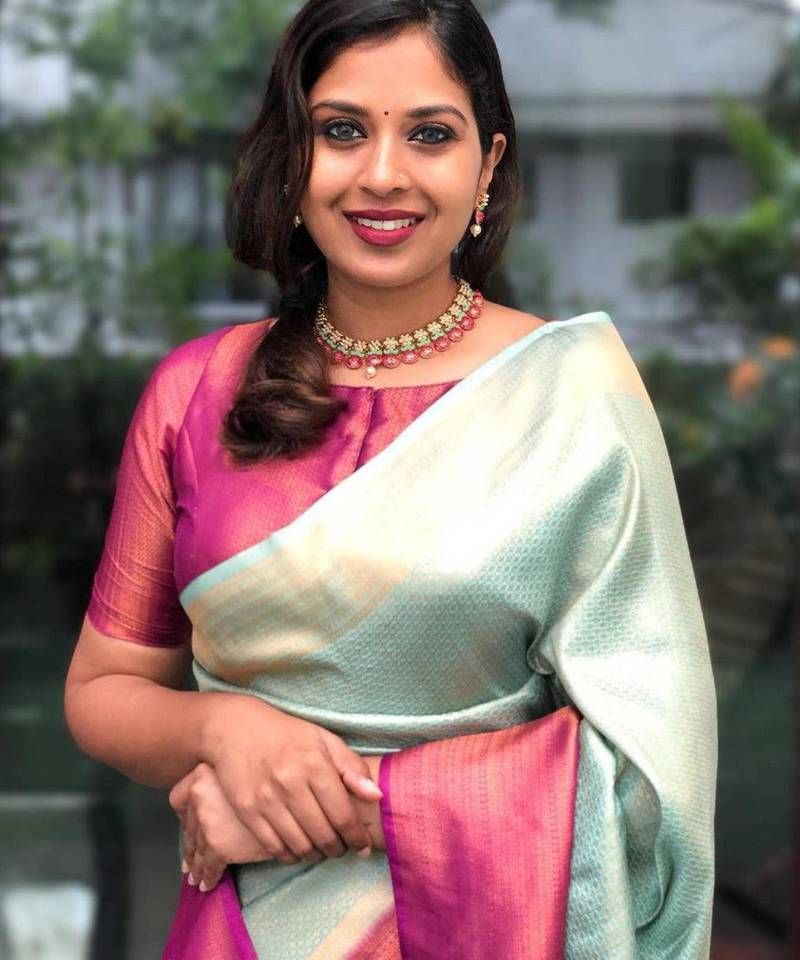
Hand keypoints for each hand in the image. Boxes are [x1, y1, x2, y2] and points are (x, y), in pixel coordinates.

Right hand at [170, 756, 385, 890]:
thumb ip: (352, 767)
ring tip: (323, 849)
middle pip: (323, 834)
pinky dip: (290, 855)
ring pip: (299, 845)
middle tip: (343, 849)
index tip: (363, 846)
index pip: (343, 814)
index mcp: (314, 764)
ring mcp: (266, 799)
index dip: (356, 837)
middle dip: (338, 849)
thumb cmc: (287, 735)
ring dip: (316, 854)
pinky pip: (274, 847)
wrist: (236, 729)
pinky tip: (299, 848)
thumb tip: (377, 796)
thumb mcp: (324, 740)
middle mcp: (290, 783)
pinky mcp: (246, 811)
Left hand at [170, 761, 278, 890]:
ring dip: (196, 865)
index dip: (182, 815)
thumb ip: (224, 783)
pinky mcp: (218, 844)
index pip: (177, 798)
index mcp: (203, 772)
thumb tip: (212, 807)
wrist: (293, 801)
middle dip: (190, 846)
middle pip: (188, 826)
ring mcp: (208, 819)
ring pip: (196, 848)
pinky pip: (209, 866)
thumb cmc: (271, 782)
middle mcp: (200, 794)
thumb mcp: (245, 774)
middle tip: (189, 862)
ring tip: (196, 877)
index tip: (189, 825)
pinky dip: (208, 877)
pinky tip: (208, 884)